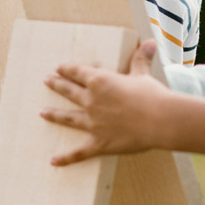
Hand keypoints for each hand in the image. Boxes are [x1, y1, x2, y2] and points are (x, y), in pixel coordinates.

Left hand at [41, 41, 168, 164]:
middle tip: (46, 81)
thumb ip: (141, 59)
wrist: (161, 121)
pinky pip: (80, 152)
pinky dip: (66, 158)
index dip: (66, 69)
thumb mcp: (143, 74)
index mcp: (100, 81)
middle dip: (56, 85)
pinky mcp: (100, 142)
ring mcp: (93, 123)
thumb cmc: (153, 95)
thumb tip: (150, 42)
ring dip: (55, 114)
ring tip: (42, 112)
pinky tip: (53, 161)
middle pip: (69, 91)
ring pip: (68, 118)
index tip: (58, 68)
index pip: (78, 72)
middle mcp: (91, 101)